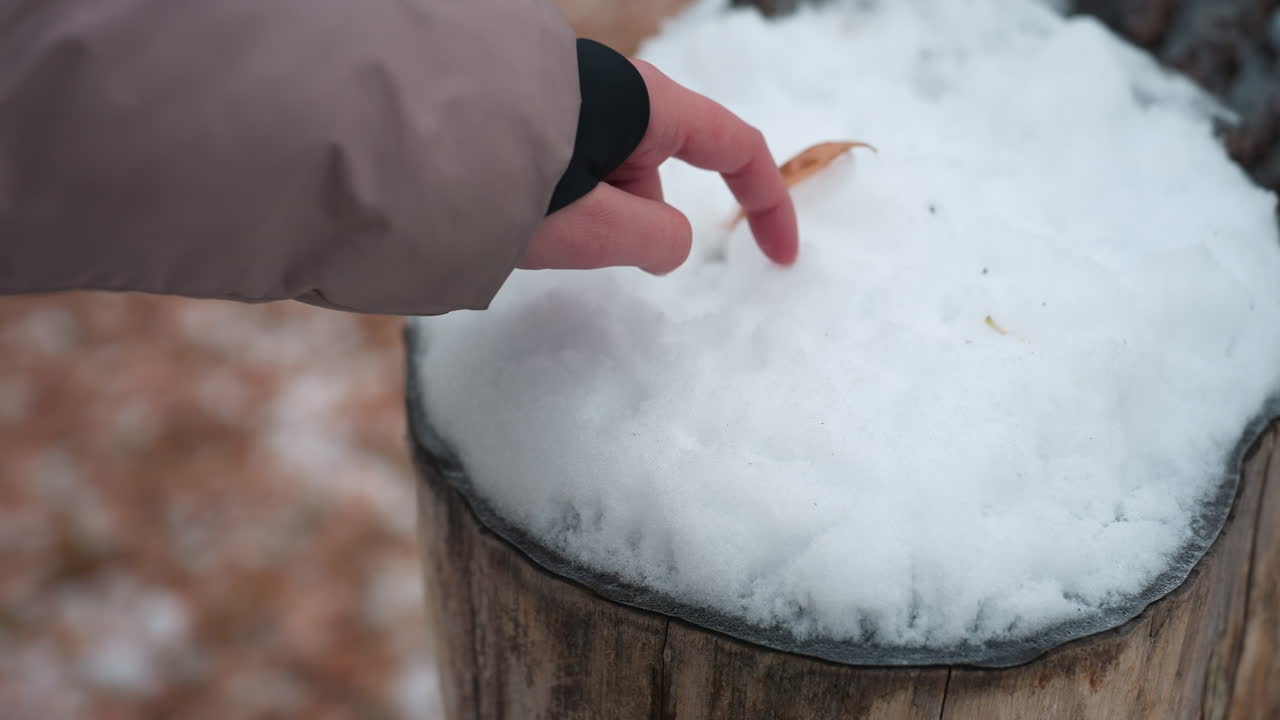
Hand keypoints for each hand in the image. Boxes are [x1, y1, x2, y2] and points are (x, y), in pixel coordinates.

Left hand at [519, 60, 798, 274]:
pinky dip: (557, 200)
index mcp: (648, 108)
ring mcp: (573, 103)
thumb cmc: (505, 181)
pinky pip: (570, 166)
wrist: (401, 137)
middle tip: (574, 248)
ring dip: (584, 216)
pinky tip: (508, 211)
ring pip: (608, 174)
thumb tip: (667, 242)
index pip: (736, 148)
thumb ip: (654, 239)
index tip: (778, 258)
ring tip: (520, 226)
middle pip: (659, 170)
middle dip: (633, 222)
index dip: (767, 202)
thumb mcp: (594, 228)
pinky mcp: (533, 115)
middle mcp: (617, 96)